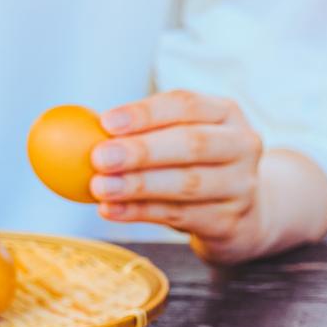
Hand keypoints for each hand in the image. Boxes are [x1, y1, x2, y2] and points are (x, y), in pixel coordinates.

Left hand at [89, 90, 326, 262]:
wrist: (244, 214)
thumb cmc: (198, 166)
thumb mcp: (181, 139)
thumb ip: (144, 132)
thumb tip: (82, 130)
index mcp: (226, 113)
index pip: (186, 105)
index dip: (145, 113)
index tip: (106, 122)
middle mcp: (241, 145)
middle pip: (191, 144)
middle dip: (142, 151)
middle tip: (99, 157)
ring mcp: (241, 186)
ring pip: (186, 183)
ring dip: (137, 185)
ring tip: (99, 187)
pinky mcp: (231, 221)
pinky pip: (180, 216)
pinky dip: (140, 213)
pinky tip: (110, 209)